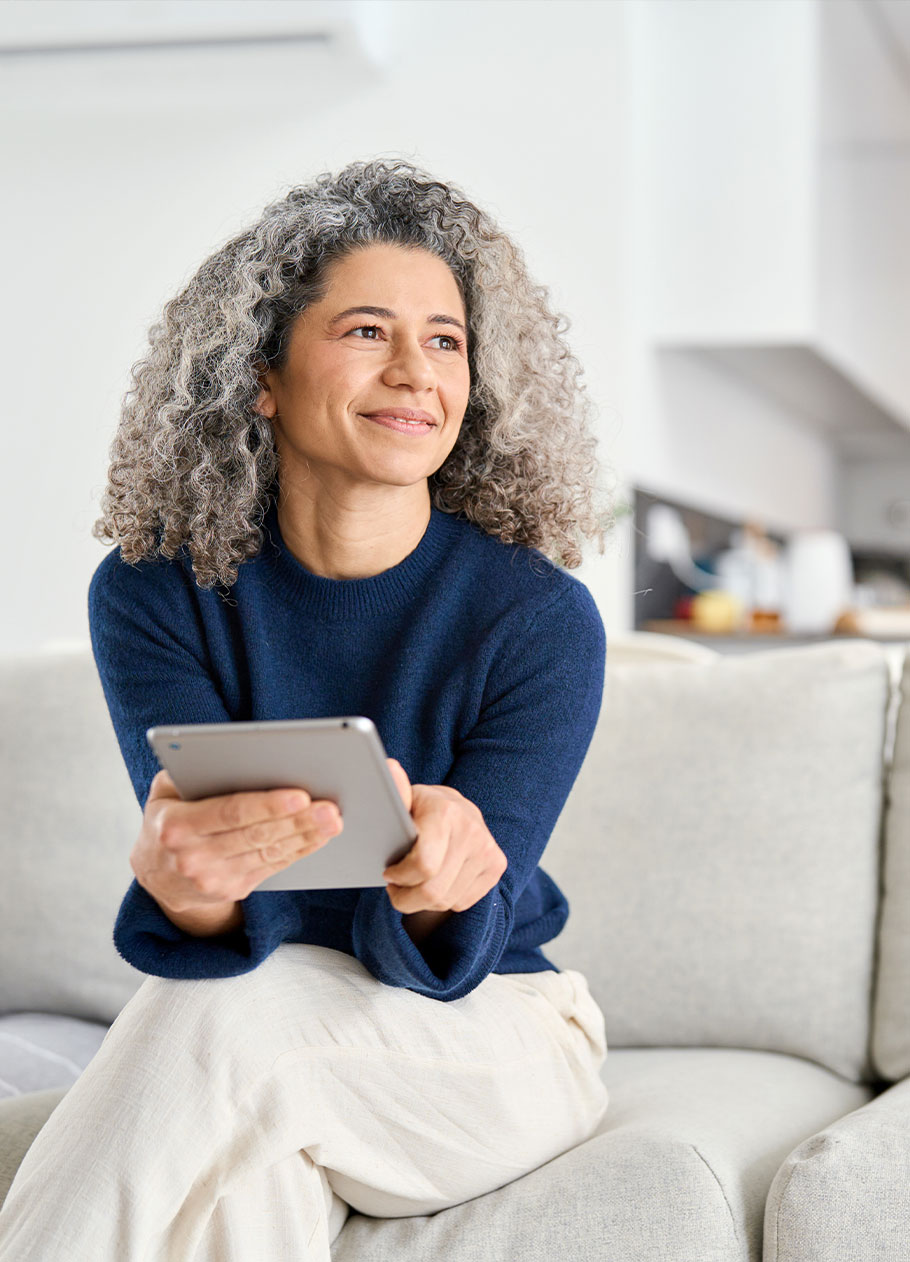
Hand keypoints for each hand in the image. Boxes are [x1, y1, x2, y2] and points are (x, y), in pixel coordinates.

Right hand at [131, 770, 343, 915]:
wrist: (156, 876)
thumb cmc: (168, 818)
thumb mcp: (164, 792)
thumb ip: (186, 772)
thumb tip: (226, 755)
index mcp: (176, 826)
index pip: (230, 812)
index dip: (267, 806)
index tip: (299, 795)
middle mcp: (193, 857)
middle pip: (256, 835)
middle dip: (297, 821)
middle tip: (329, 807)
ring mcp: (213, 879)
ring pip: (269, 853)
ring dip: (305, 836)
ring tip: (332, 819)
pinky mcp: (232, 889)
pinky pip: (273, 867)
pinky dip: (299, 850)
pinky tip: (318, 836)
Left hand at [382, 759, 506, 914]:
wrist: (456, 809)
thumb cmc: (420, 809)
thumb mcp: (403, 800)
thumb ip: (394, 791)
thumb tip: (389, 768)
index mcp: (445, 811)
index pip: (423, 865)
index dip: (400, 877)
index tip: (388, 873)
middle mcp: (471, 829)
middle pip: (433, 891)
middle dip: (406, 897)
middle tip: (396, 887)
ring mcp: (488, 849)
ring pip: (446, 901)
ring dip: (423, 901)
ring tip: (414, 883)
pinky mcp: (497, 865)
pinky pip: (462, 902)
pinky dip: (444, 899)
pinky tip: (437, 880)